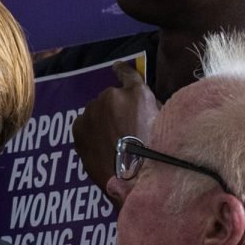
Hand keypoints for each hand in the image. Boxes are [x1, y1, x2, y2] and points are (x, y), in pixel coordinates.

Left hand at [78, 65, 157, 194]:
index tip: (117, 67)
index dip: (122, 70)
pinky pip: (86, 125)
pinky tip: (103, 147)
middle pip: (112, 98)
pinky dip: (92, 132)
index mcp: (136, 93)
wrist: (132, 178)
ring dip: (103, 121)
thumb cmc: (157, 153)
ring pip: (97, 112)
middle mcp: (111, 96)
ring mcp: (91, 110)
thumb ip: (151, 108)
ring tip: (115, 143)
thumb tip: (143, 106)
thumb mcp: (165, 123)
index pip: (127, 74)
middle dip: (117, 109)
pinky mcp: (78, 127)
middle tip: (126, 130)